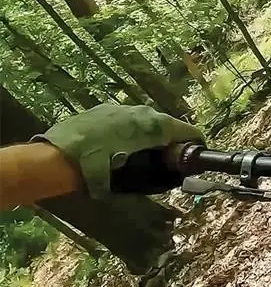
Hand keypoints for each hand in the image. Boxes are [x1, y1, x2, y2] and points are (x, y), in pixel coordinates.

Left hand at [36, 104, 203, 198]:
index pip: (188, 131)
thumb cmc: (97, 170)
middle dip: (172, 141)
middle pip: (167, 125)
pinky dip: (131, 131)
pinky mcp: (104, 110)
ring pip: (146, 121)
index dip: (196, 144)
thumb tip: (165, 178)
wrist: (58, 156)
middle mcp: (142, 112)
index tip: (196, 157)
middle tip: (169, 161)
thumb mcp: (130, 178)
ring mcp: (122, 109)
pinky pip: (127, 120)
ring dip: (150, 136)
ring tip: (144, 154)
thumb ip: (151, 174)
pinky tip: (120, 146)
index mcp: (155, 126)